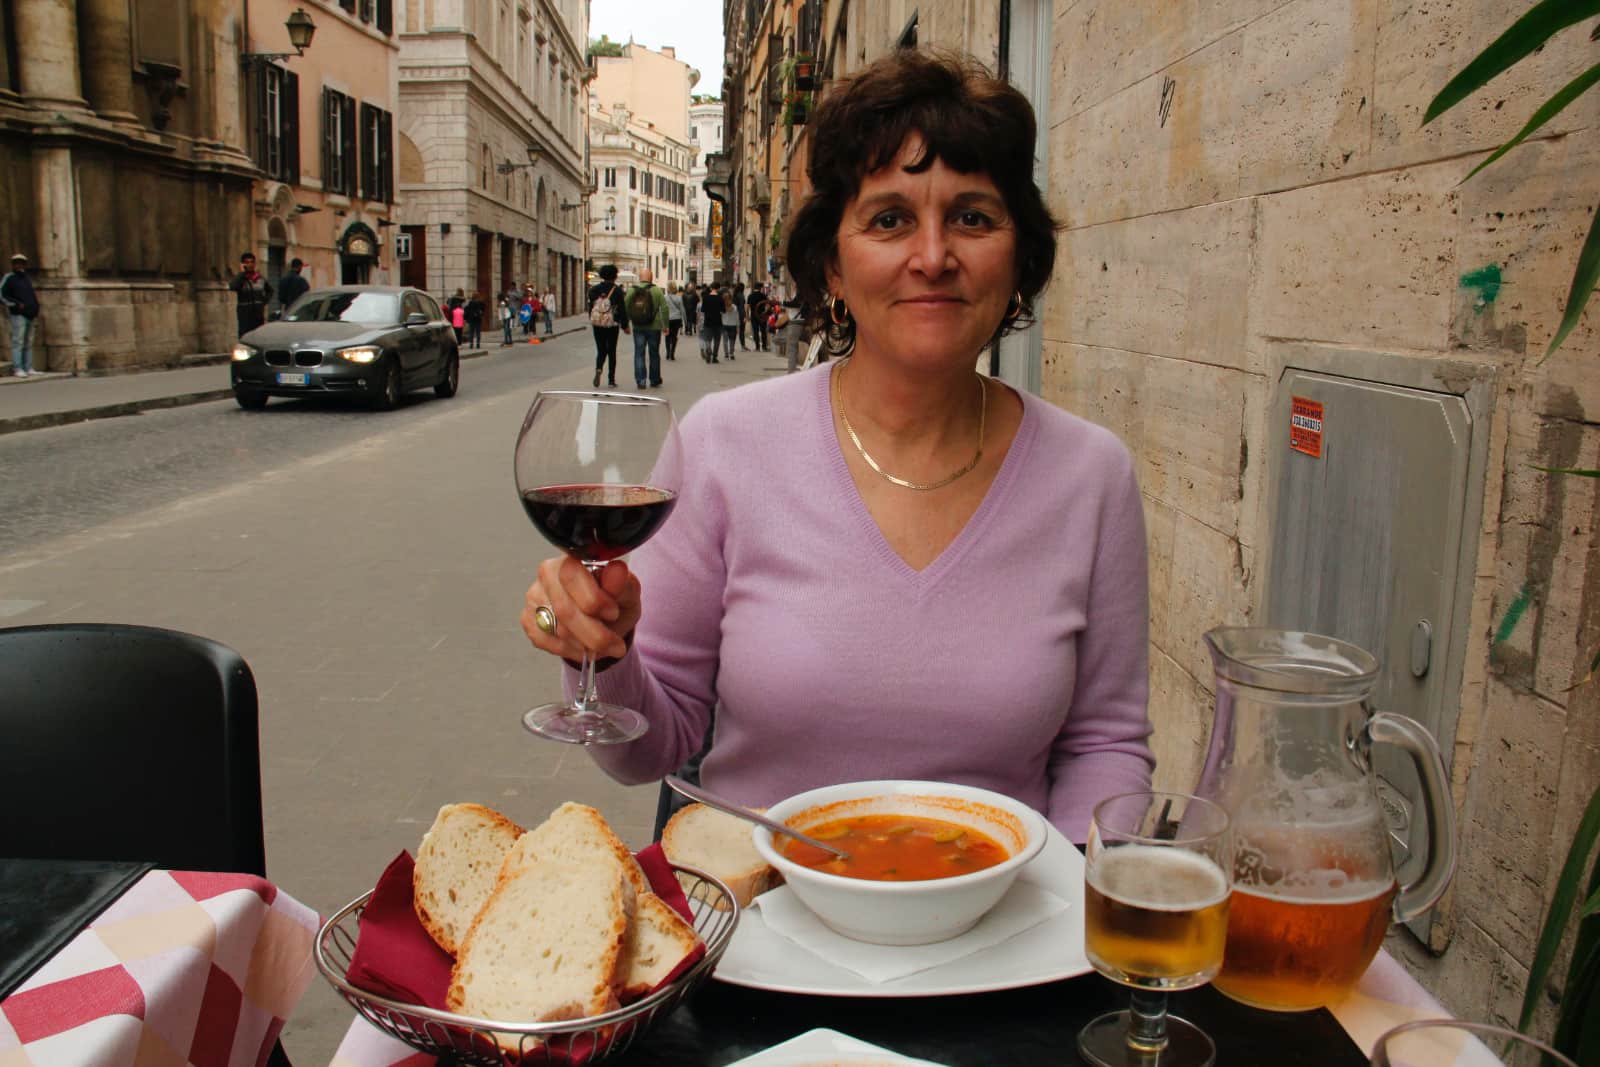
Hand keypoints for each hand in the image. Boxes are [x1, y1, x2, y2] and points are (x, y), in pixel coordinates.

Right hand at [522, 556, 640, 662]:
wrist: (604, 620)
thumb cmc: (614, 602)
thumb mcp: (627, 594)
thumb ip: (622, 584)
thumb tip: (616, 570)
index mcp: (573, 559)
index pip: (572, 576)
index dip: (594, 600)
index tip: (613, 613)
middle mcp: (548, 573)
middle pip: (564, 609)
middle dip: (594, 634)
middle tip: (615, 645)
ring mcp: (534, 596)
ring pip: (556, 629)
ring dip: (584, 645)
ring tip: (603, 646)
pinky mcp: (527, 618)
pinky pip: (545, 641)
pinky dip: (569, 650)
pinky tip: (582, 646)